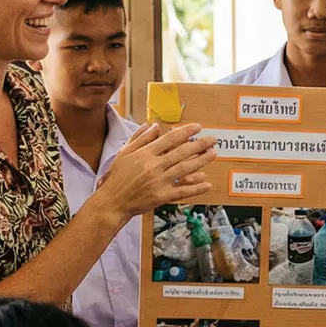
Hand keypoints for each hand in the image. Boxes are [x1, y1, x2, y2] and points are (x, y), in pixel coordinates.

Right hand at [90, 123, 216, 219]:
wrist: (112, 201)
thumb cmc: (118, 177)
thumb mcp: (125, 153)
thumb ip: (140, 138)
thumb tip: (154, 125)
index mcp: (145, 154)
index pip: (170, 139)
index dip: (186, 132)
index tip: (198, 127)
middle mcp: (154, 166)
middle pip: (181, 153)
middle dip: (199, 144)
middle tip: (212, 139)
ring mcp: (159, 182)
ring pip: (185, 169)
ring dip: (201, 161)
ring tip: (213, 153)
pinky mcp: (162, 197)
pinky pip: (182, 191)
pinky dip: (196, 187)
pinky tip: (207, 183)